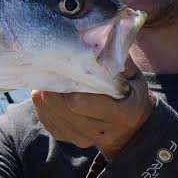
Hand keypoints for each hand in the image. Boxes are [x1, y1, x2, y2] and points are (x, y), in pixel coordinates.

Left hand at [30, 68, 155, 160]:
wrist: (132, 126)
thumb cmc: (131, 92)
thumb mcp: (133, 75)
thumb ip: (117, 59)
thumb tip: (98, 38)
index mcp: (123, 113)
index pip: (81, 102)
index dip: (69, 84)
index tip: (66, 66)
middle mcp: (103, 132)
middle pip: (62, 107)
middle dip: (53, 86)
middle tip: (51, 67)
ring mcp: (85, 139)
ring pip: (50, 114)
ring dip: (46, 94)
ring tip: (50, 77)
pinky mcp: (70, 139)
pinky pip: (46, 120)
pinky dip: (44, 105)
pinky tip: (50, 92)